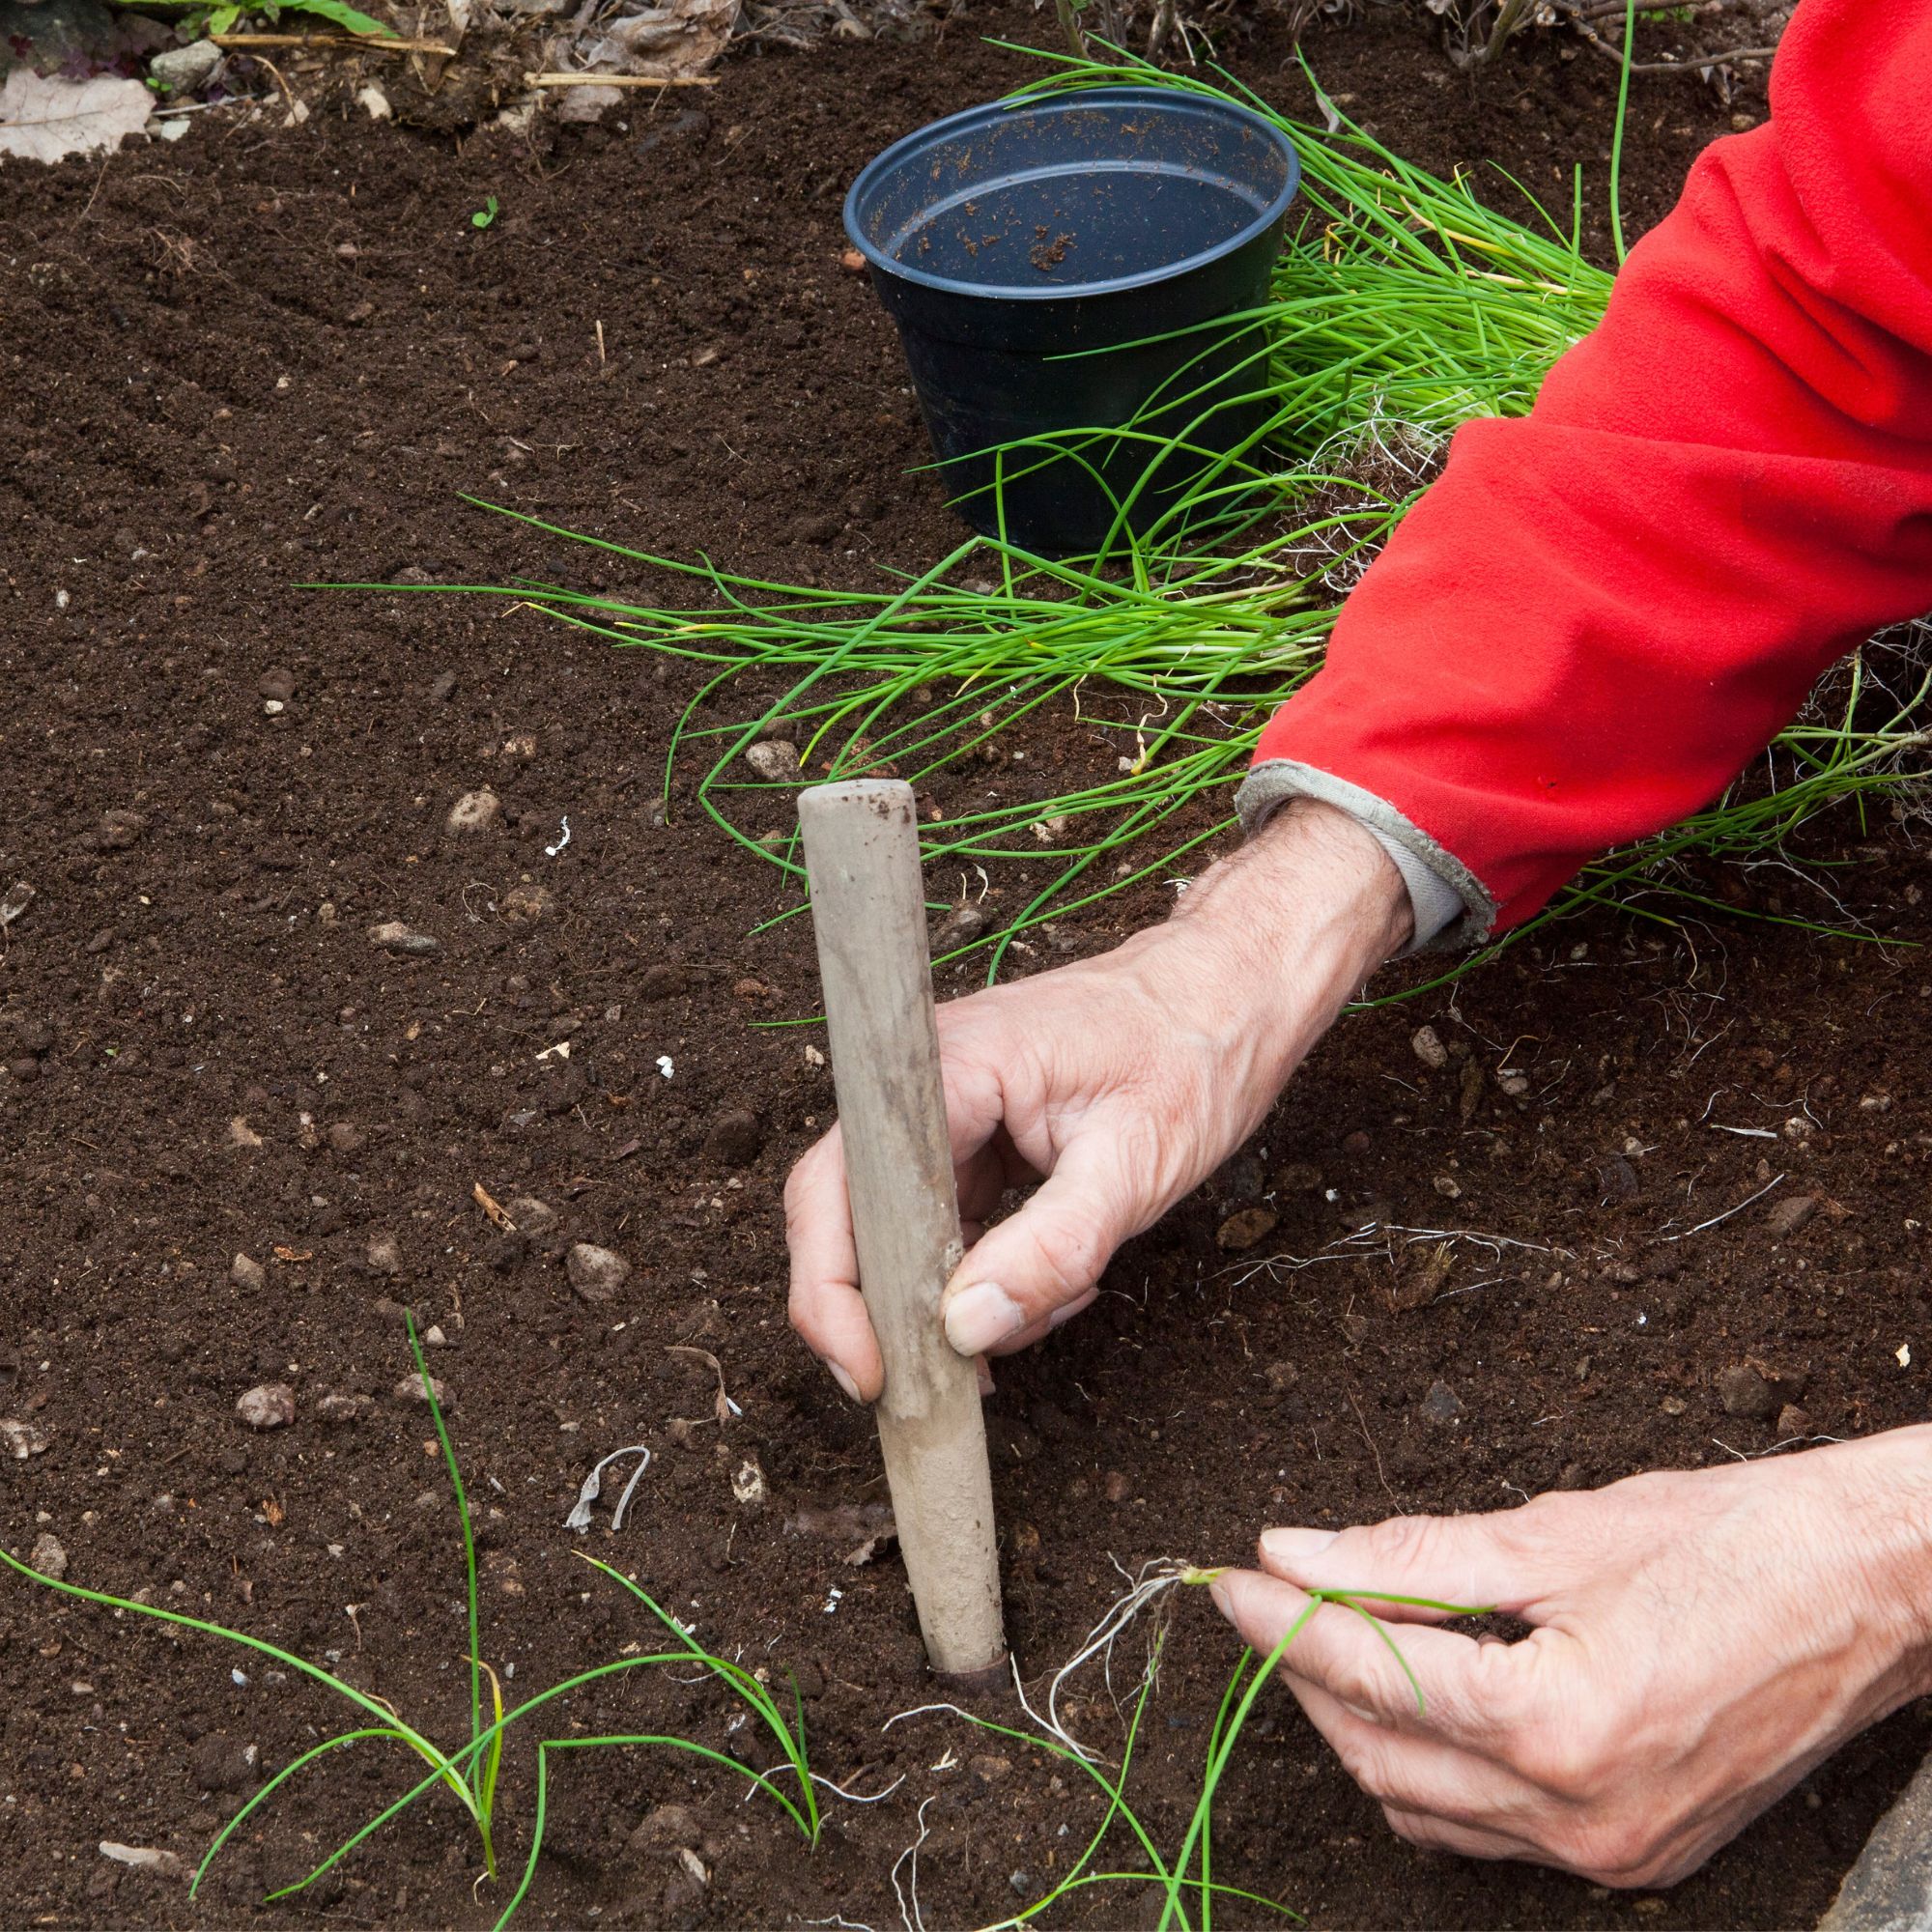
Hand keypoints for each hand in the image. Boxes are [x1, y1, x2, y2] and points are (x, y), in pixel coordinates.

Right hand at [785, 800, 1410, 1400]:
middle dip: (891, 1313)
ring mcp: (945, 1112)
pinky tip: (1056, 1286)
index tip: (871, 1373)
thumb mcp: (1134, 1163)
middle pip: (849, 1217)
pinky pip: (947, 1222)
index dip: (834, 1291)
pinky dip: (986, 1271)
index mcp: (947, 1070)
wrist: (1231, 992)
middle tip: (950, 1385)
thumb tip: (966, 1331)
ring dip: (952, 1299)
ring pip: (900, 1232)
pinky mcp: (973, 1136)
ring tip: (1047, 1311)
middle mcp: (924, 1084)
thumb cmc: (1194, 1053)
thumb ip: (1050, 1248)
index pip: (839, 1190)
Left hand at [1212, 1428, 1931, 1885]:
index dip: (1285, 1621)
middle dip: (1309, 1676)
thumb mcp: (1555, 1530)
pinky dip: (1435, 1771)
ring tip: (1335, 1639)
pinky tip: (1423, 1700)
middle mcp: (1581, 1814)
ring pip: (1425, 1808)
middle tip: (1270, 1600)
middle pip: (1383, 1756)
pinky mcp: (1637, 1857)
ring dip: (1363, 1727)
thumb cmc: (1732, 1541)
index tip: (1231, 1578)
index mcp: (1559, 1724)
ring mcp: (1612, 1853)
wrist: (1872, 1590)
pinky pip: (1490, 1835)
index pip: (1373, 1676)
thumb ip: (1408, 1554)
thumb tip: (1294, 1552)